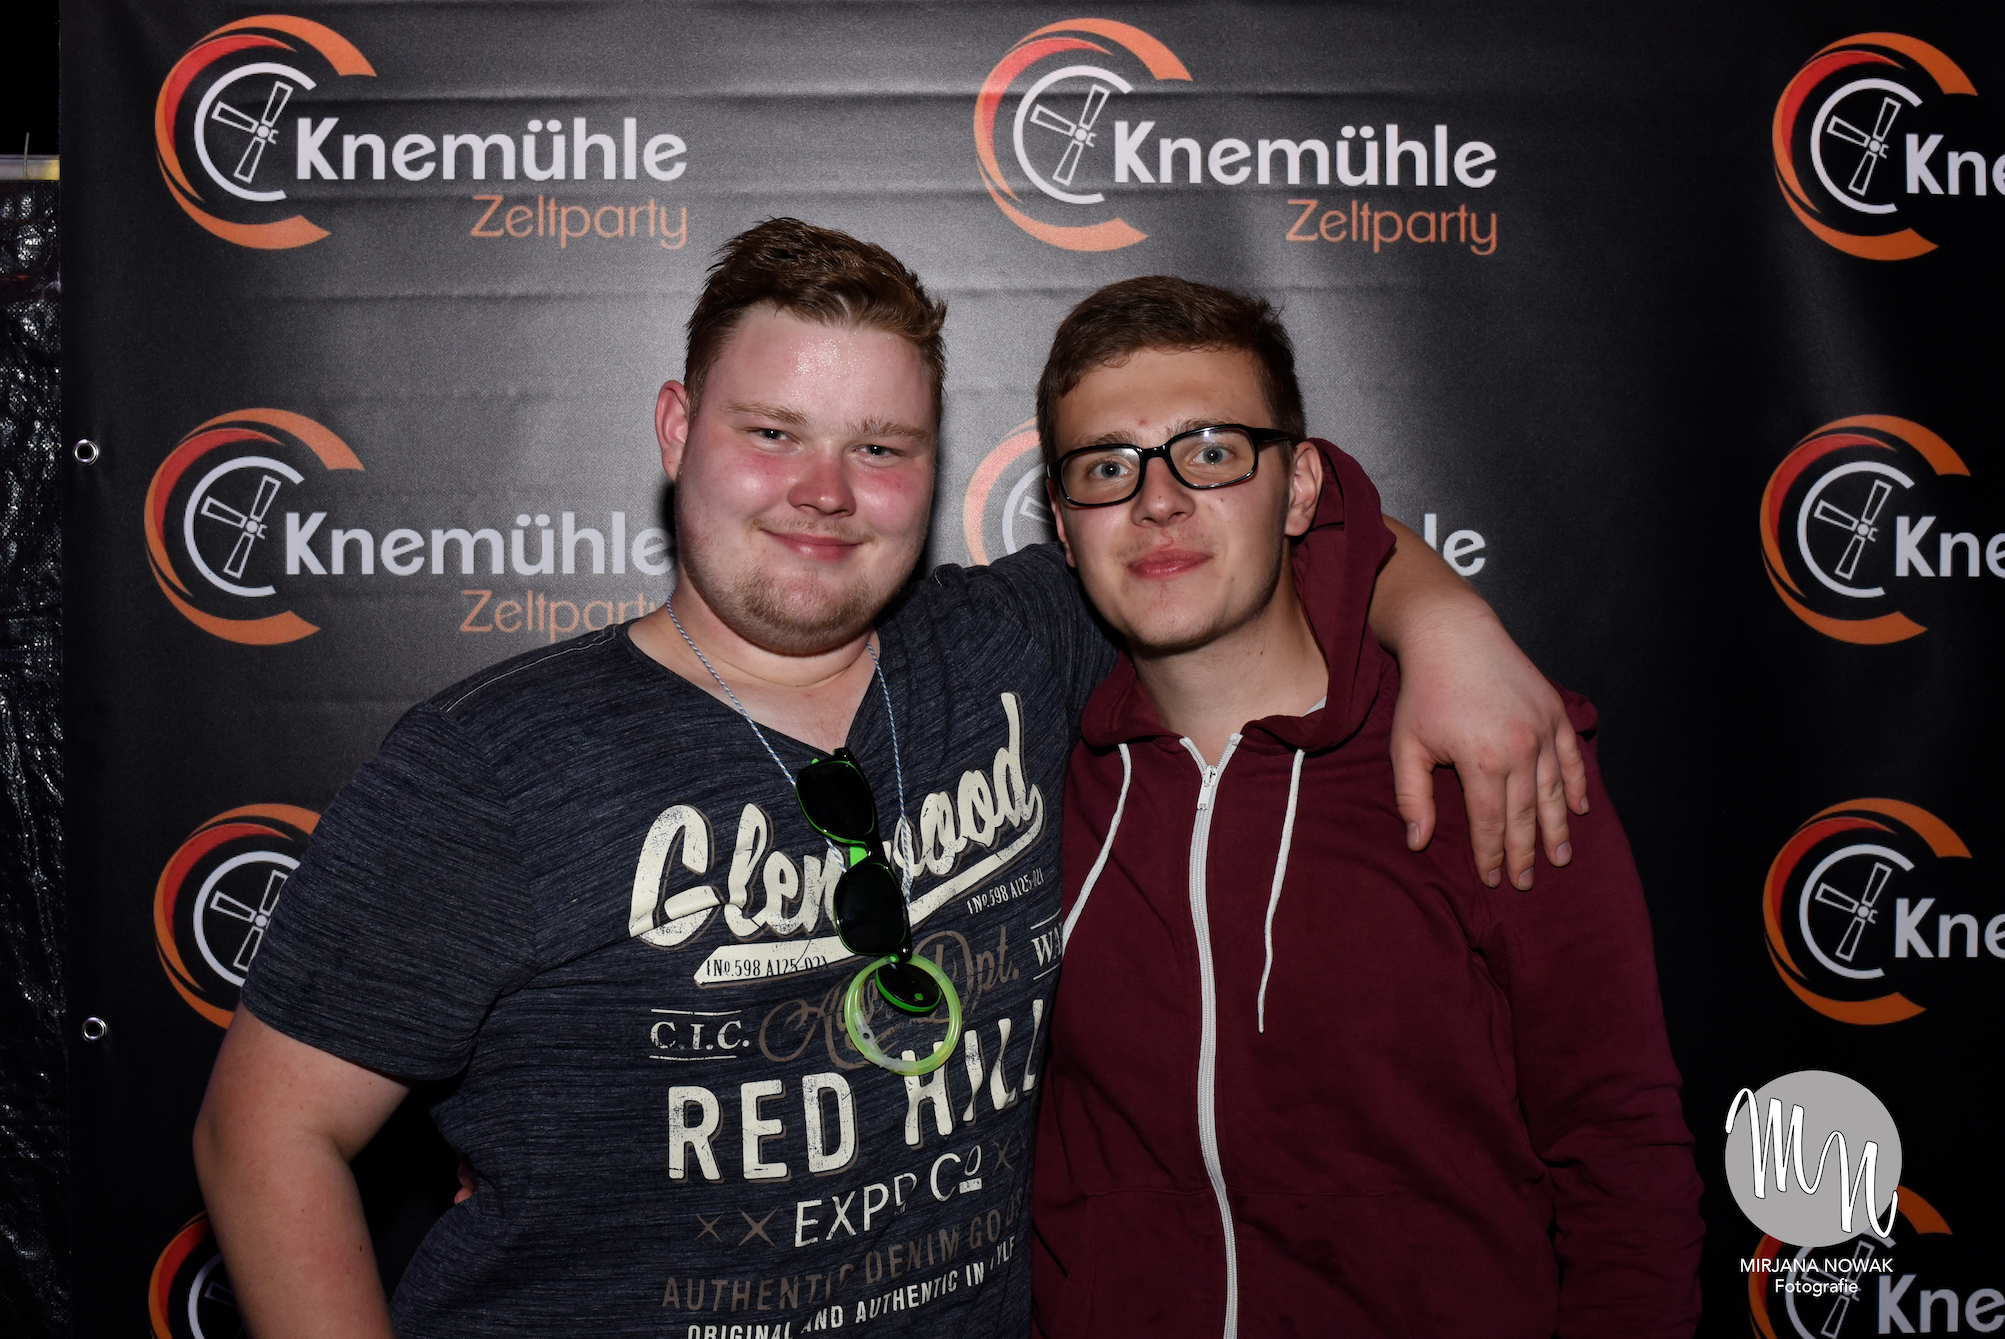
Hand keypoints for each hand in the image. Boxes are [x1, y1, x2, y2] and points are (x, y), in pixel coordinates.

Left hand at [1387, 606, 1587, 887]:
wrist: (1453, 635)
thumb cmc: (1424, 692)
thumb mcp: (1406, 745)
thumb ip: (1412, 797)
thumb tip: (1417, 843)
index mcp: (1482, 761)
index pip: (1490, 823)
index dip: (1491, 855)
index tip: (1494, 880)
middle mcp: (1520, 749)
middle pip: (1525, 815)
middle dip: (1525, 853)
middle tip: (1526, 883)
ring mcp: (1543, 730)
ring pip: (1554, 792)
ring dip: (1557, 830)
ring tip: (1559, 859)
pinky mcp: (1555, 712)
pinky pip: (1571, 759)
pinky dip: (1575, 786)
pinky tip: (1577, 810)